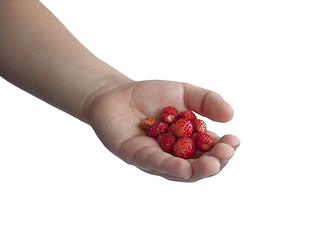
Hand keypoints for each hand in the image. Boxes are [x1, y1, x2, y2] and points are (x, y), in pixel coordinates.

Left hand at [86, 79, 239, 181]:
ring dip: (198, 170)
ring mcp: (157, 159)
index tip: (234, 140)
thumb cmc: (151, 95)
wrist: (117, 93)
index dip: (224, 148)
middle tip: (226, 154)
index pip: (211, 149)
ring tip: (213, 165)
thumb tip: (231, 115)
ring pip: (181, 171)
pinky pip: (156, 164)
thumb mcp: (184, 92)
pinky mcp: (138, 157)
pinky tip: (185, 169)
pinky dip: (171, 168)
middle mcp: (175, 154)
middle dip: (215, 162)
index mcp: (189, 140)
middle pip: (199, 165)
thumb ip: (207, 100)